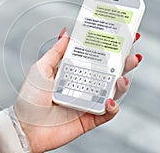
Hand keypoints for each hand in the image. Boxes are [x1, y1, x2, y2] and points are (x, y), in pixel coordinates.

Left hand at [14, 29, 141, 152]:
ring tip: (121, 78)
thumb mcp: (41, 69)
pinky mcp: (90, 118)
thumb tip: (67, 32)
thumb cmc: (30, 98)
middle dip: (125, 63)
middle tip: (133, 56)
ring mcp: (88, 101)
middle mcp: (84, 84)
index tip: (124, 35)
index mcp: (74, 70)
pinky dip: (112, 107)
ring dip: (122, 83)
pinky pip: (107, 113)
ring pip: (113, 91)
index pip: (96, 56)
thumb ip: (56, 52)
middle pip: (110, 71)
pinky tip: (109, 102)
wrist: (26, 128)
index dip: (110, 46)